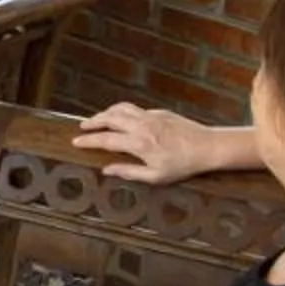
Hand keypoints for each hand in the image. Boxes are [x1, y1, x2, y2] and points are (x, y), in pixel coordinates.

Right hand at [74, 102, 221, 182]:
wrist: (208, 147)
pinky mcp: (160, 112)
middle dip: (93, 122)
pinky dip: (122, 111)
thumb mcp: (156, 177)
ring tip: (98, 118)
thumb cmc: (183, 166)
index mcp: (139, 144)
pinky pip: (135, 109)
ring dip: (106, 112)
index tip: (76, 141)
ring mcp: (151, 116)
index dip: (89, 140)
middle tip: (82, 127)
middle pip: (110, 118)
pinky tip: (122, 118)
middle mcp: (142, 126)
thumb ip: (129, 172)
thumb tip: (107, 170)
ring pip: (122, 108)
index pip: (106, 139)